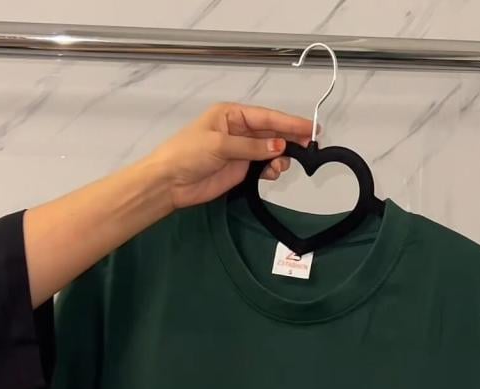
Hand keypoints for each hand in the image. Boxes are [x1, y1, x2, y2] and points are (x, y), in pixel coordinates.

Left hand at [149, 103, 313, 210]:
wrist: (170, 182)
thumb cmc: (186, 154)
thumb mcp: (220, 145)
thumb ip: (252, 147)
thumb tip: (279, 146)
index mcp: (231, 115)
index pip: (267, 116)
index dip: (289, 122)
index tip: (310, 128)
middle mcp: (238, 130)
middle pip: (271, 132)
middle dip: (290, 138)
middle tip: (309, 146)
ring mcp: (240, 151)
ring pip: (270, 150)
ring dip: (280, 157)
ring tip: (282, 166)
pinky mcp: (240, 170)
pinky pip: (263, 167)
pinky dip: (271, 169)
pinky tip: (273, 173)